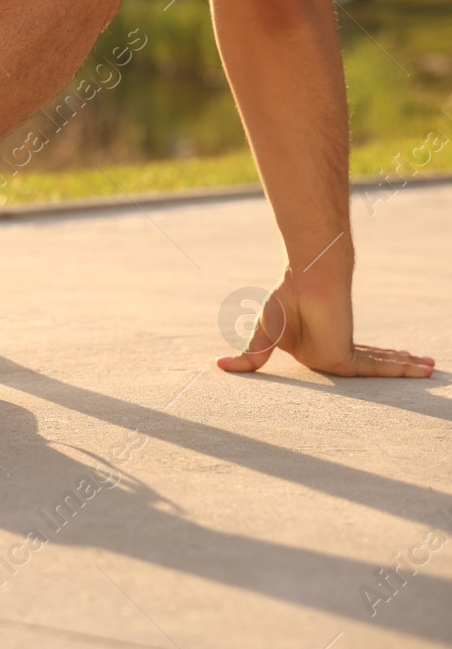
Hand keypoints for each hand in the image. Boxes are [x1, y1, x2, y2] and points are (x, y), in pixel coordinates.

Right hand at [217, 272, 433, 376]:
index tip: (388, 361)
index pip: (342, 363)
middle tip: (422, 368)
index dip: (365, 365)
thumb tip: (218, 366)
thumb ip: (251, 355)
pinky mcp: (346, 355)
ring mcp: (341, 354)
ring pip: (375, 369)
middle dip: (392, 368)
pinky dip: (399, 370)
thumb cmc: (286, 300)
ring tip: (431, 368)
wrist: (306, 278)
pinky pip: (375, 370)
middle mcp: (330, 353)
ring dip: (404, 368)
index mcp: (313, 350)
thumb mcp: (265, 334)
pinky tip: (424, 368)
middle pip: (365, 368)